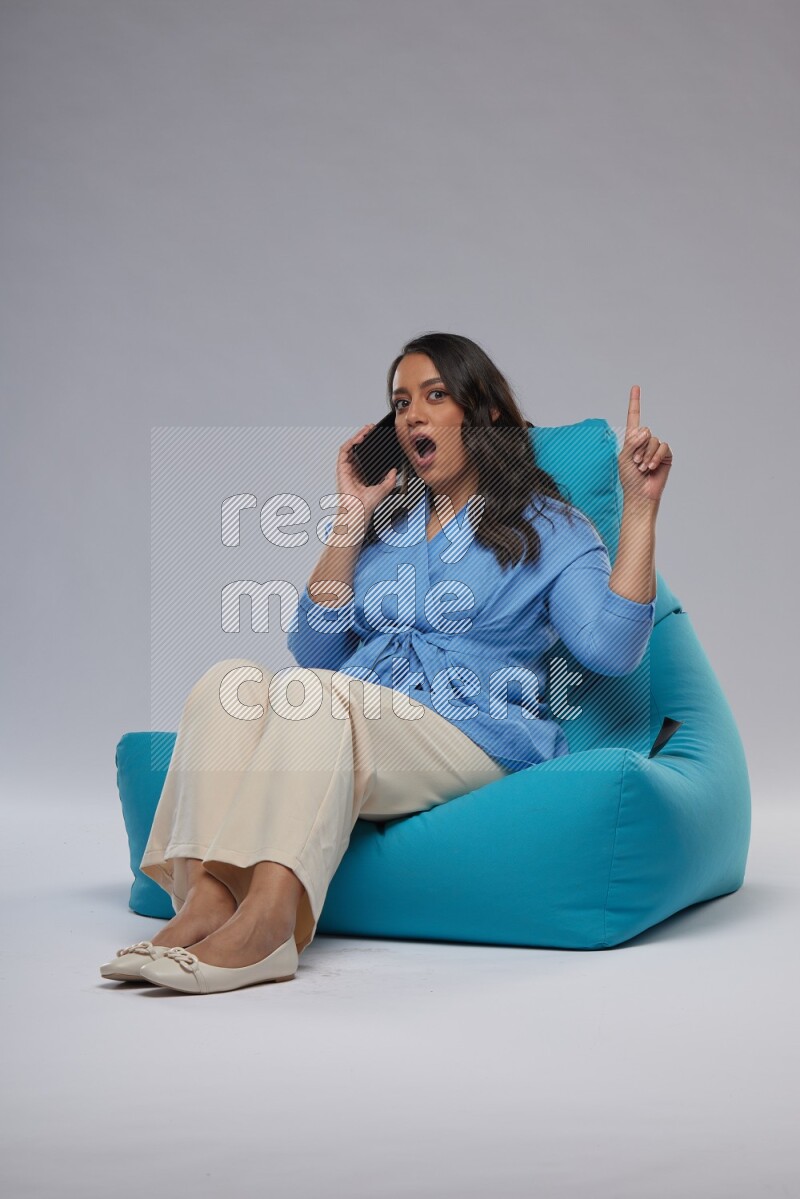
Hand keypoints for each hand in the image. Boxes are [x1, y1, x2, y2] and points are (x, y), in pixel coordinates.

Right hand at [336, 423, 398, 522]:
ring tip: (366, 430)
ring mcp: (347, 468)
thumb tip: (394, 471)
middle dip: (363, 436)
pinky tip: (358, 438)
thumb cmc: (367, 503)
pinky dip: (350, 443)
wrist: (360, 509)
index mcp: (362, 473)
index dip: (369, 444)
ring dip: (357, 437)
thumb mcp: (385, 488)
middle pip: (356, 448)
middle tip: (371, 429)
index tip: (377, 437)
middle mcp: (354, 469)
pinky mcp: (342, 468)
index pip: (364, 454)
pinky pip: (344, 451)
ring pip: (350, 447)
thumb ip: (390, 479)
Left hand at [618, 386, 672, 505]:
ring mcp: (656, 448)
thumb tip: (646, 430)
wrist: (640, 494)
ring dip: (646, 454)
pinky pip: (663, 447)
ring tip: (642, 468)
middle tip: (635, 463)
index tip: (636, 387)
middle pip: (644, 431)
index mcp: (632, 439)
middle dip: (638, 447)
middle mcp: (645, 441)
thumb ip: (631, 442)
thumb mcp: (623, 458)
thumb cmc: (629, 478)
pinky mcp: (666, 455)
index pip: (634, 417)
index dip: (635, 402)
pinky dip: (656, 456)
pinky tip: (651, 467)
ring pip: (653, 440)